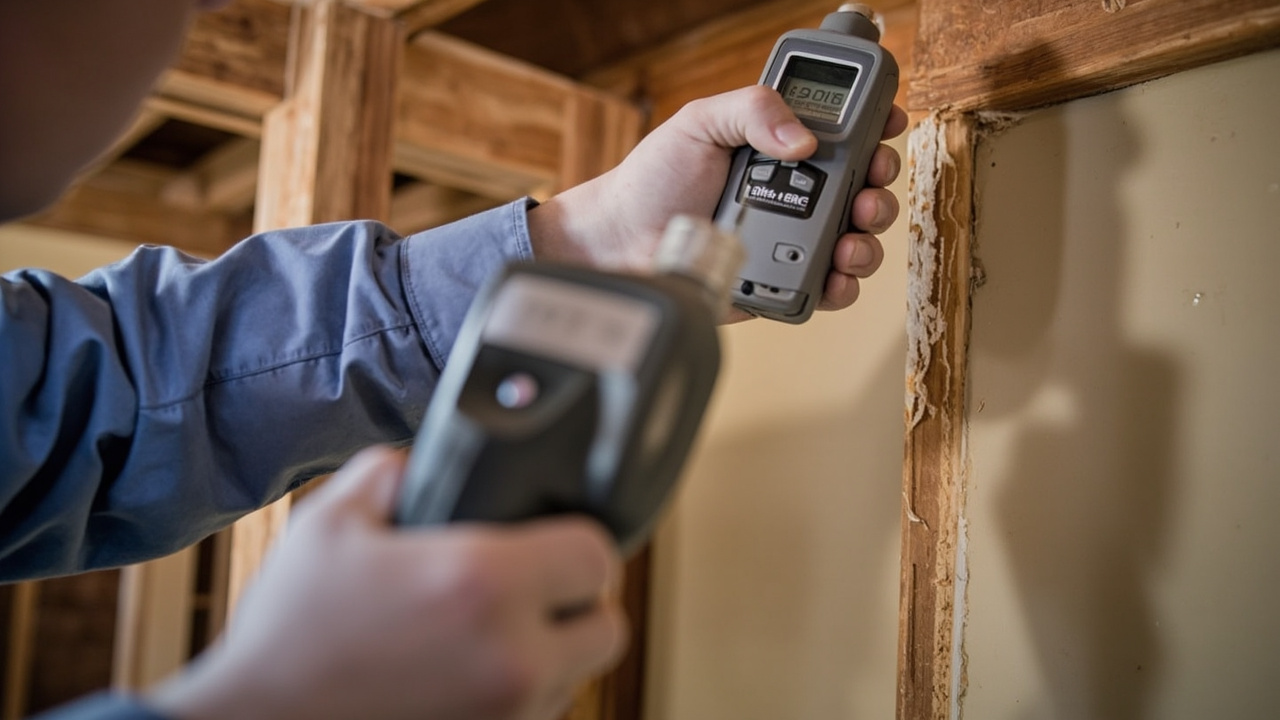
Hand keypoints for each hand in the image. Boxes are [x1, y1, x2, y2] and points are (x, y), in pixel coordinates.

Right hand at [148, 447, 626, 719]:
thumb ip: (388, 472)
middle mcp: (511, 658)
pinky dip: (519, 695)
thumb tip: (420, 463)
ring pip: (576, 679)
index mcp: (482, 584)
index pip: (597, 555)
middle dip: (577, 605)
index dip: (577, 542)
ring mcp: (508, 718)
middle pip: (607, 628)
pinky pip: (539, 715)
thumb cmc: (287, 636)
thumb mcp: (328, 525)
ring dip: (549, 653)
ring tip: (486, 634)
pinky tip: (467, 673)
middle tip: (530, 590)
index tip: (549, 541)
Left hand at [528, 85, 907, 320]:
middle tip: (870, 185)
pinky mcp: (781, 283)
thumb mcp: (699, 122)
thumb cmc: (653, 181)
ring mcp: (791, 240)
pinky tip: (836, 273)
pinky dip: (844, 284)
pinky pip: (828, 287)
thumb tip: (803, 138)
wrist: (619, 241)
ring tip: (852, 238)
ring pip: (856, 239)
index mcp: (779, 148)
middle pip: (864, 187)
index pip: (844, 133)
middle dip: (880, 186)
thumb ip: (751, 110)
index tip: (887, 124)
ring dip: (870, 238)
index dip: (875, 127)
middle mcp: (795, 194)